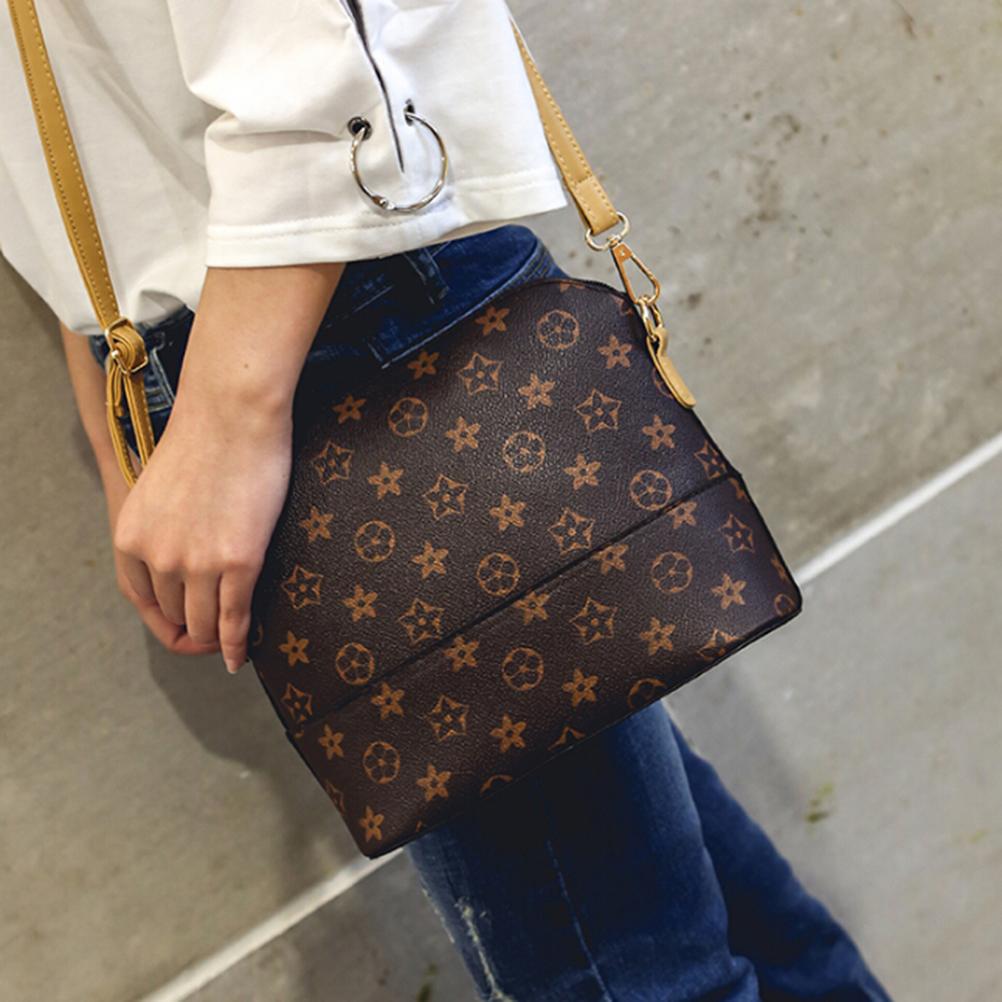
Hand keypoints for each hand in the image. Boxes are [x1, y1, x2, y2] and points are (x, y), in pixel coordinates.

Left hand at [74, 263, 343, 671]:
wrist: (234, 414)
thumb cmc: (206, 440)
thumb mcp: (159, 491)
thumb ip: (159, 529)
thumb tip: (177, 561)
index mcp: (130, 537)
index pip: (140, 599)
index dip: (162, 621)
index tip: (181, 629)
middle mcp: (157, 556)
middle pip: (173, 614)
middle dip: (192, 630)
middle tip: (213, 637)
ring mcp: (198, 563)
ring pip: (203, 622)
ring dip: (214, 639)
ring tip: (228, 645)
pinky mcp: (239, 562)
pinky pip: (234, 618)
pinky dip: (235, 644)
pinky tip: (237, 656)